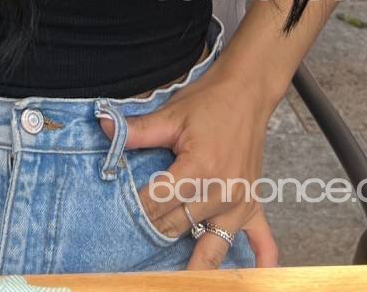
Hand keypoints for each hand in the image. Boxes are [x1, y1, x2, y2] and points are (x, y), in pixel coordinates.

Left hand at [98, 68, 278, 269]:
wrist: (247, 92)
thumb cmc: (209, 102)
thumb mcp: (172, 114)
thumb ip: (138, 129)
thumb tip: (104, 125)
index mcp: (200, 169)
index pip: (158, 202)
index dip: (136, 208)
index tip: (117, 214)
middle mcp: (222, 193)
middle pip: (178, 226)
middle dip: (154, 232)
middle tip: (132, 243)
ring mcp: (241, 203)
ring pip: (211, 246)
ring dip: (193, 265)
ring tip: (172, 282)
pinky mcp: (254, 205)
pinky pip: (263, 243)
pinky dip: (260, 263)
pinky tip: (254, 278)